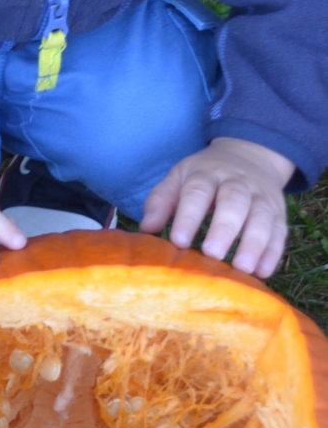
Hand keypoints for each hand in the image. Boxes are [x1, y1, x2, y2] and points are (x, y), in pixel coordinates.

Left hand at [139, 136, 293, 277]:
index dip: (189, 216)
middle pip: (234, 202)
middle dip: (224, 228)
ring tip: (242, 268)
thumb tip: (147, 229)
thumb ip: (162, 201)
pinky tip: (263, 272)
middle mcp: (237, 183)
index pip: (198, 192)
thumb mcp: (179, 177)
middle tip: (212, 254)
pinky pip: (280, 232)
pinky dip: (273, 252)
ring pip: (262, 217)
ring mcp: (262, 197)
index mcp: (207, 174)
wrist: (249, 155)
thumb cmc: (204, 175)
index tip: (179, 241)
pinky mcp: (279, 213)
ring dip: (254, 243)